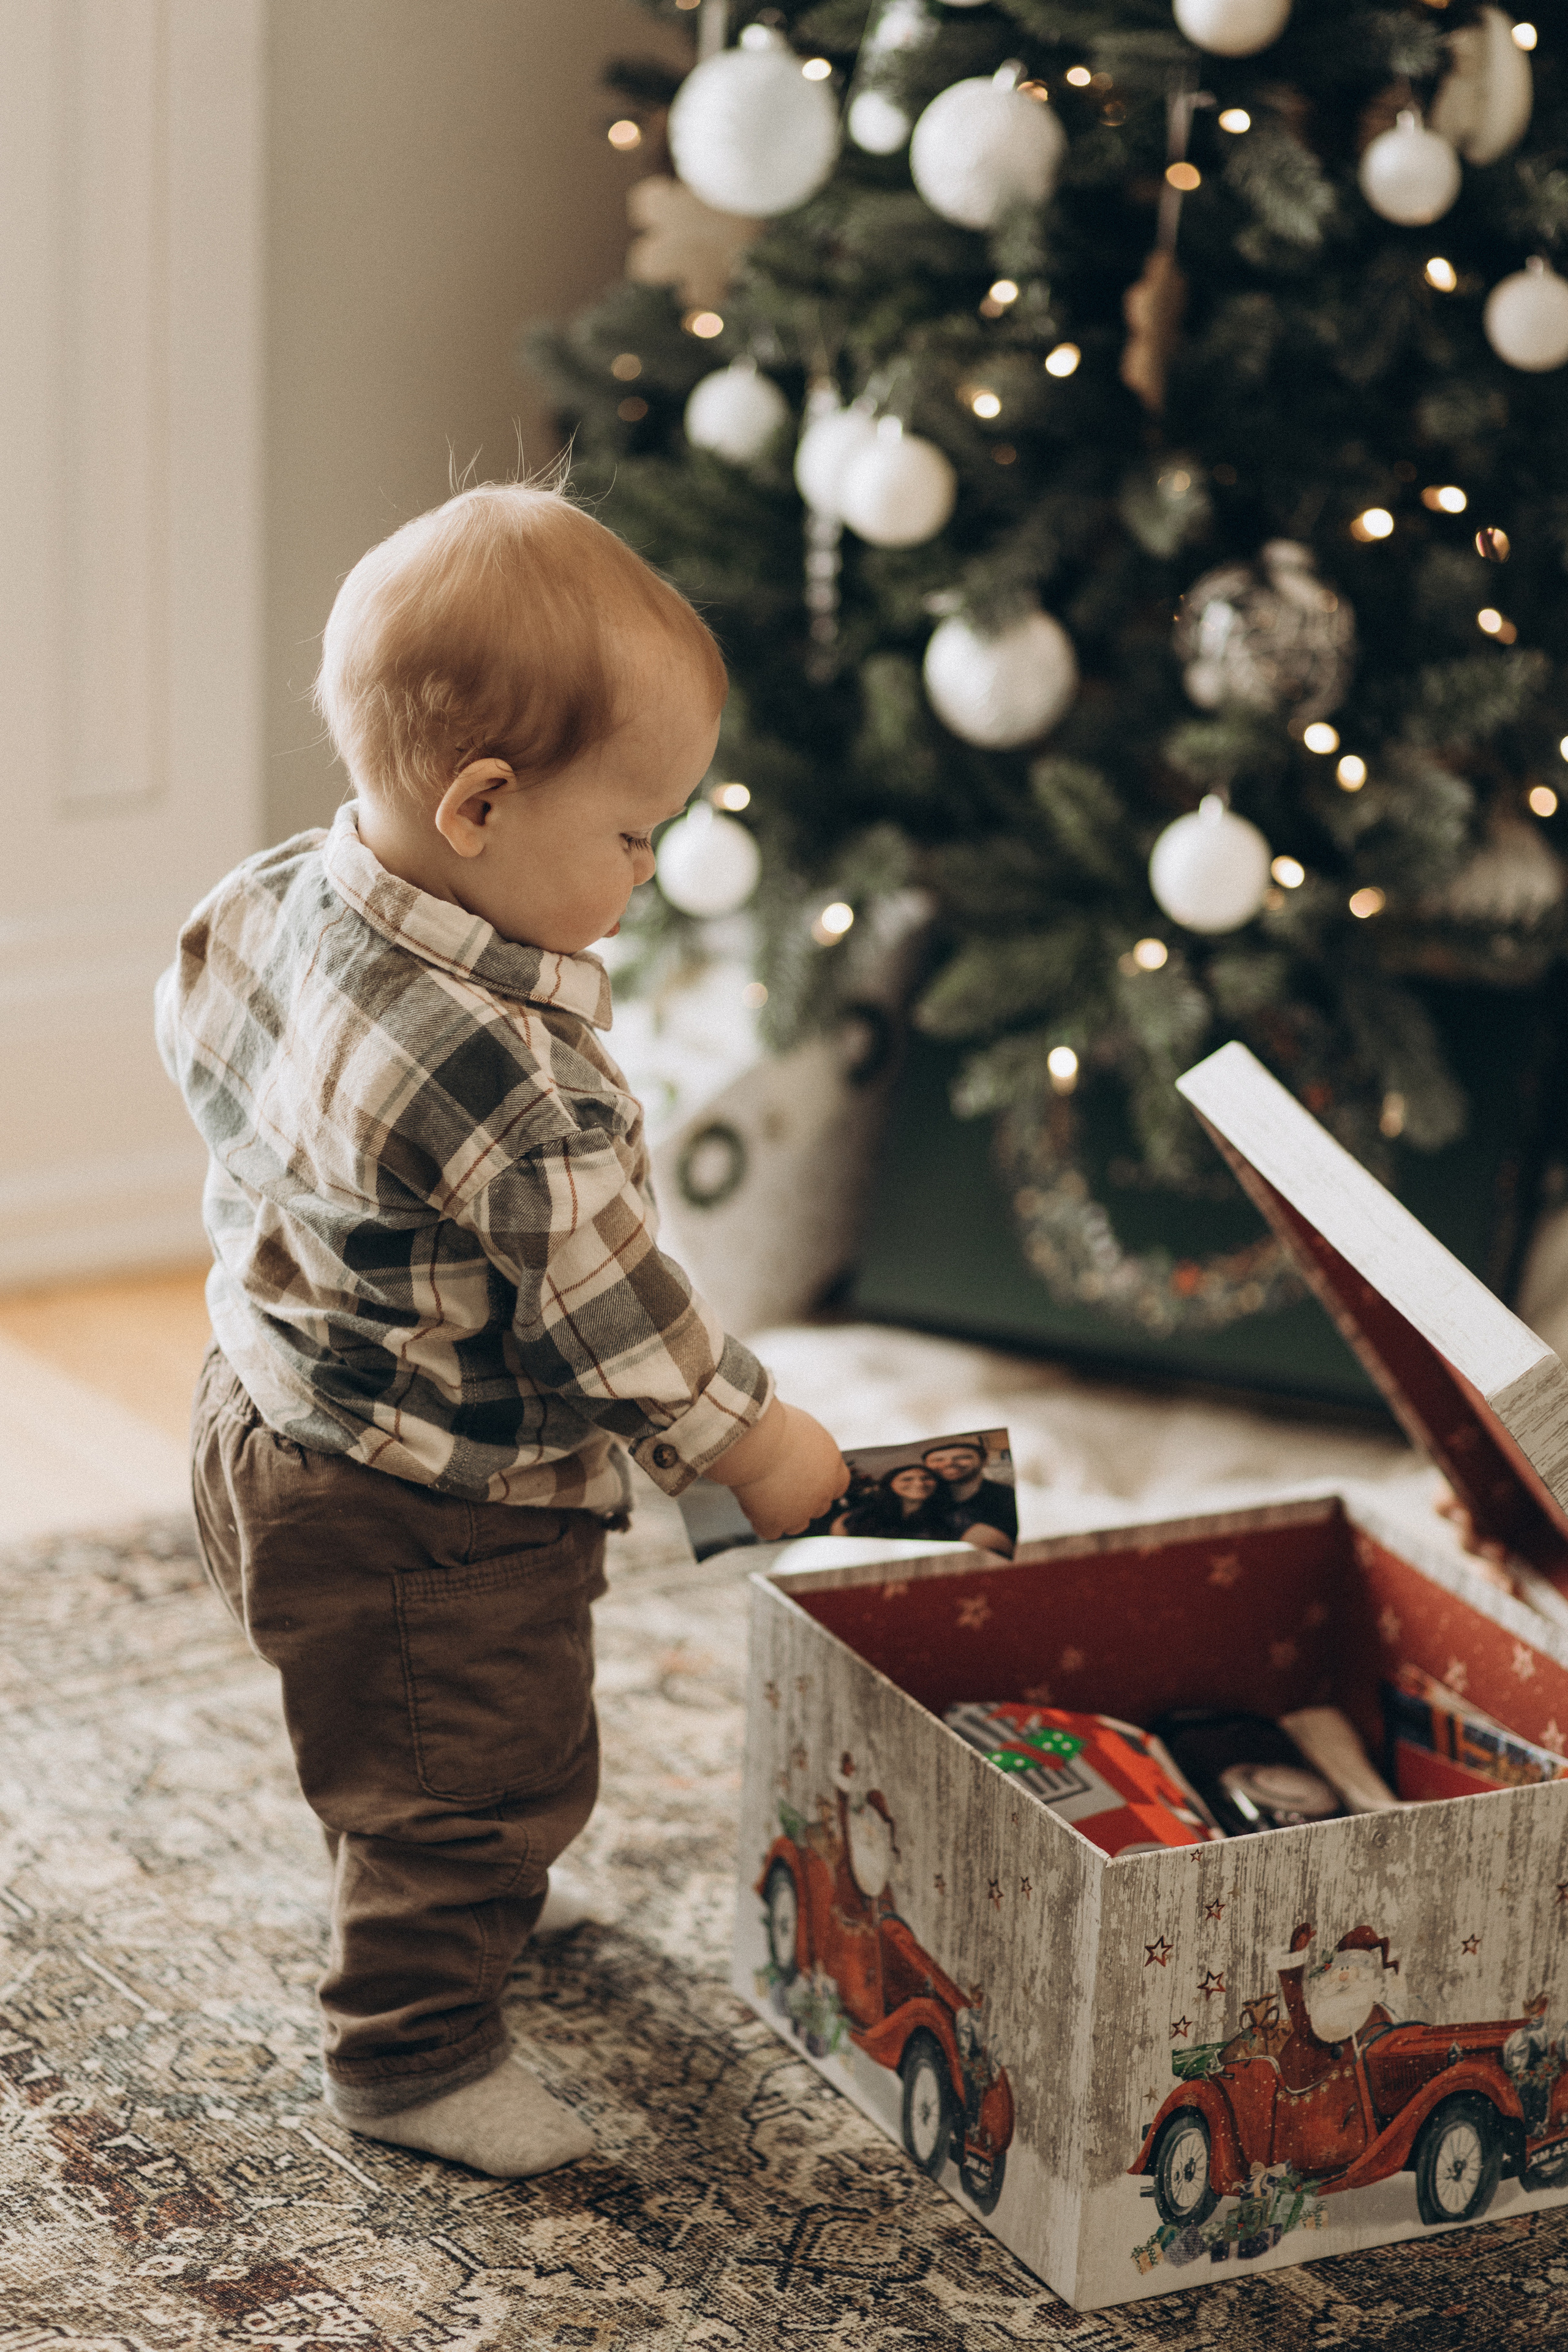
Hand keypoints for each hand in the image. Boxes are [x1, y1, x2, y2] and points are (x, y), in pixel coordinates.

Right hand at [706, 1399, 848, 1539]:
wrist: (754, 1438)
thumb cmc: (773, 1424)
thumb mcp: (804, 1430)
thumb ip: (810, 1449)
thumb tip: (803, 1453)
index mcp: (832, 1466)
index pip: (838, 1485)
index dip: (821, 1482)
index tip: (804, 1475)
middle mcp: (822, 1492)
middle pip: (818, 1506)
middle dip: (802, 1498)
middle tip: (778, 1481)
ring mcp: (800, 1511)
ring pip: (797, 1524)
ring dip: (783, 1513)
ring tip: (762, 1491)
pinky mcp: (775, 1522)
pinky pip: (770, 1531)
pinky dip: (760, 1520)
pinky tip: (750, 1501)